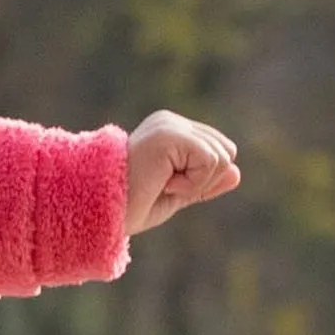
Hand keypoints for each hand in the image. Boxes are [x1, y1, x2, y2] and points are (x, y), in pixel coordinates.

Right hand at [126, 111, 240, 234]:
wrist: (97, 212)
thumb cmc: (127, 207)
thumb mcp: (175, 196)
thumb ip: (205, 183)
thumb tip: (237, 174)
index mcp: (170, 131)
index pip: (217, 150)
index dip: (203, 179)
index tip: (166, 187)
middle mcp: (170, 122)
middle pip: (226, 151)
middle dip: (204, 180)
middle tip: (164, 188)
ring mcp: (170, 125)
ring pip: (223, 156)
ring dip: (196, 183)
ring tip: (160, 185)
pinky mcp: (170, 135)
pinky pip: (211, 161)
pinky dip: (193, 183)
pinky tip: (163, 183)